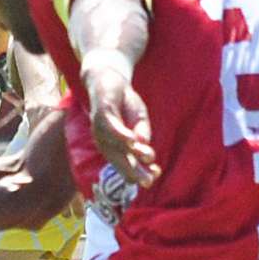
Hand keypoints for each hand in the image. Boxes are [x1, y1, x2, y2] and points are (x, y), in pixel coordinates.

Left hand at [85, 66, 159, 189]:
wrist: (109, 79)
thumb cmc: (125, 103)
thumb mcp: (140, 119)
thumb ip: (142, 133)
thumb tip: (143, 144)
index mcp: (117, 149)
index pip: (128, 168)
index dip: (142, 173)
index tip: (156, 174)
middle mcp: (107, 144)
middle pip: (121, 163)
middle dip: (135, 172)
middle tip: (149, 180)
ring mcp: (102, 131)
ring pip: (117, 147)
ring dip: (133, 152)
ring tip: (148, 155)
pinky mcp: (101, 114)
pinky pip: (110, 127)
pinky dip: (121, 135)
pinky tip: (131, 140)